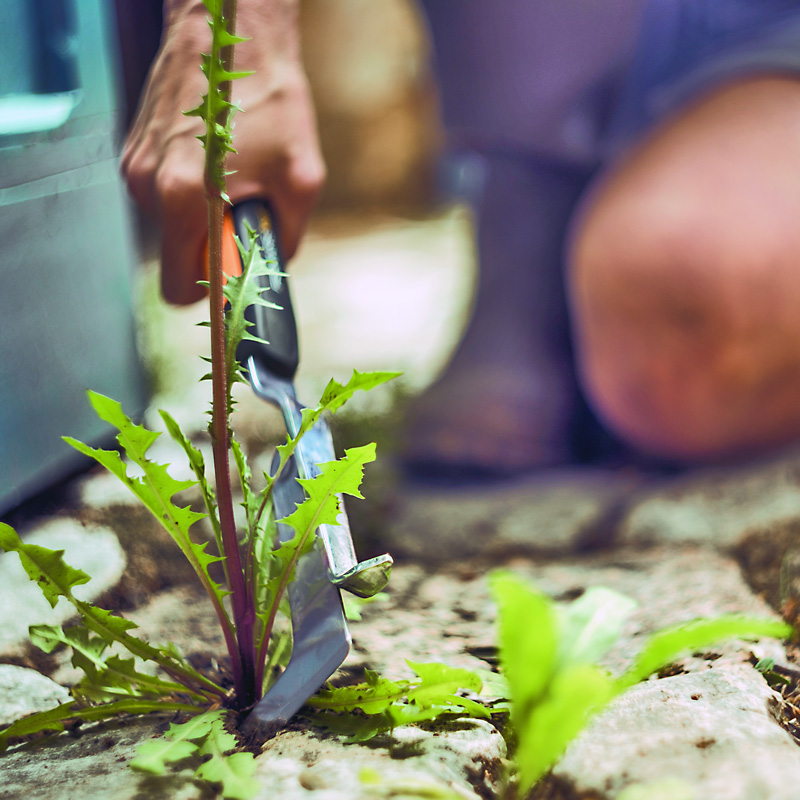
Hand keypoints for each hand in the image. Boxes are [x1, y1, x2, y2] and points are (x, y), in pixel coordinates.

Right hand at [122, 0, 324, 303]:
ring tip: (232, 176)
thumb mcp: (301, 177)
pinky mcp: (135, 152)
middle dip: (212, 250)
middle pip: (177, 257)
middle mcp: (149, 186)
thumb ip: (286, 237)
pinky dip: (191, 192)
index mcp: (184, 198)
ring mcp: (136, 168)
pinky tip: (215, 160)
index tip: (234, 277)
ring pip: (171, 226)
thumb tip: (272, 266)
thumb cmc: (268, 96)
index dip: (211, 290)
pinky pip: (164, 196)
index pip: (180, 287)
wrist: (229, 31)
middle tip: (243, 218)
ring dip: (203, 217)